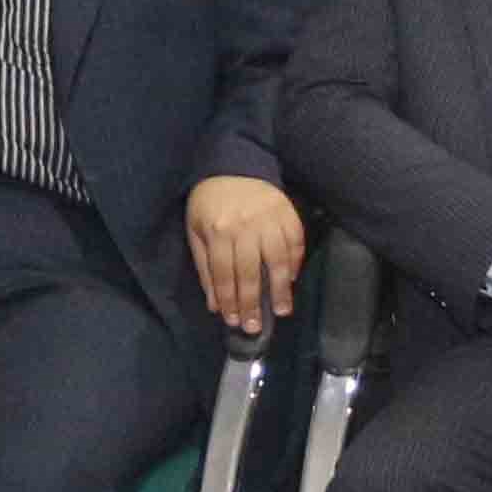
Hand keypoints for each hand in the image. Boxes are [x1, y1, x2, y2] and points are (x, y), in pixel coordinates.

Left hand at [186, 176, 307, 331]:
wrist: (231, 164)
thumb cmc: (209, 203)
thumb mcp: (196, 232)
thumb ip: (205, 268)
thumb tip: (215, 306)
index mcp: (217, 231)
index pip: (224, 274)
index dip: (229, 300)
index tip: (234, 321)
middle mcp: (244, 227)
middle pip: (250, 272)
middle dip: (252, 302)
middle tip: (256, 327)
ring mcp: (268, 218)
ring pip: (277, 260)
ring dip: (280, 288)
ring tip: (282, 311)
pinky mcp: (287, 211)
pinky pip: (295, 241)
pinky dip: (296, 262)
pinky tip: (292, 279)